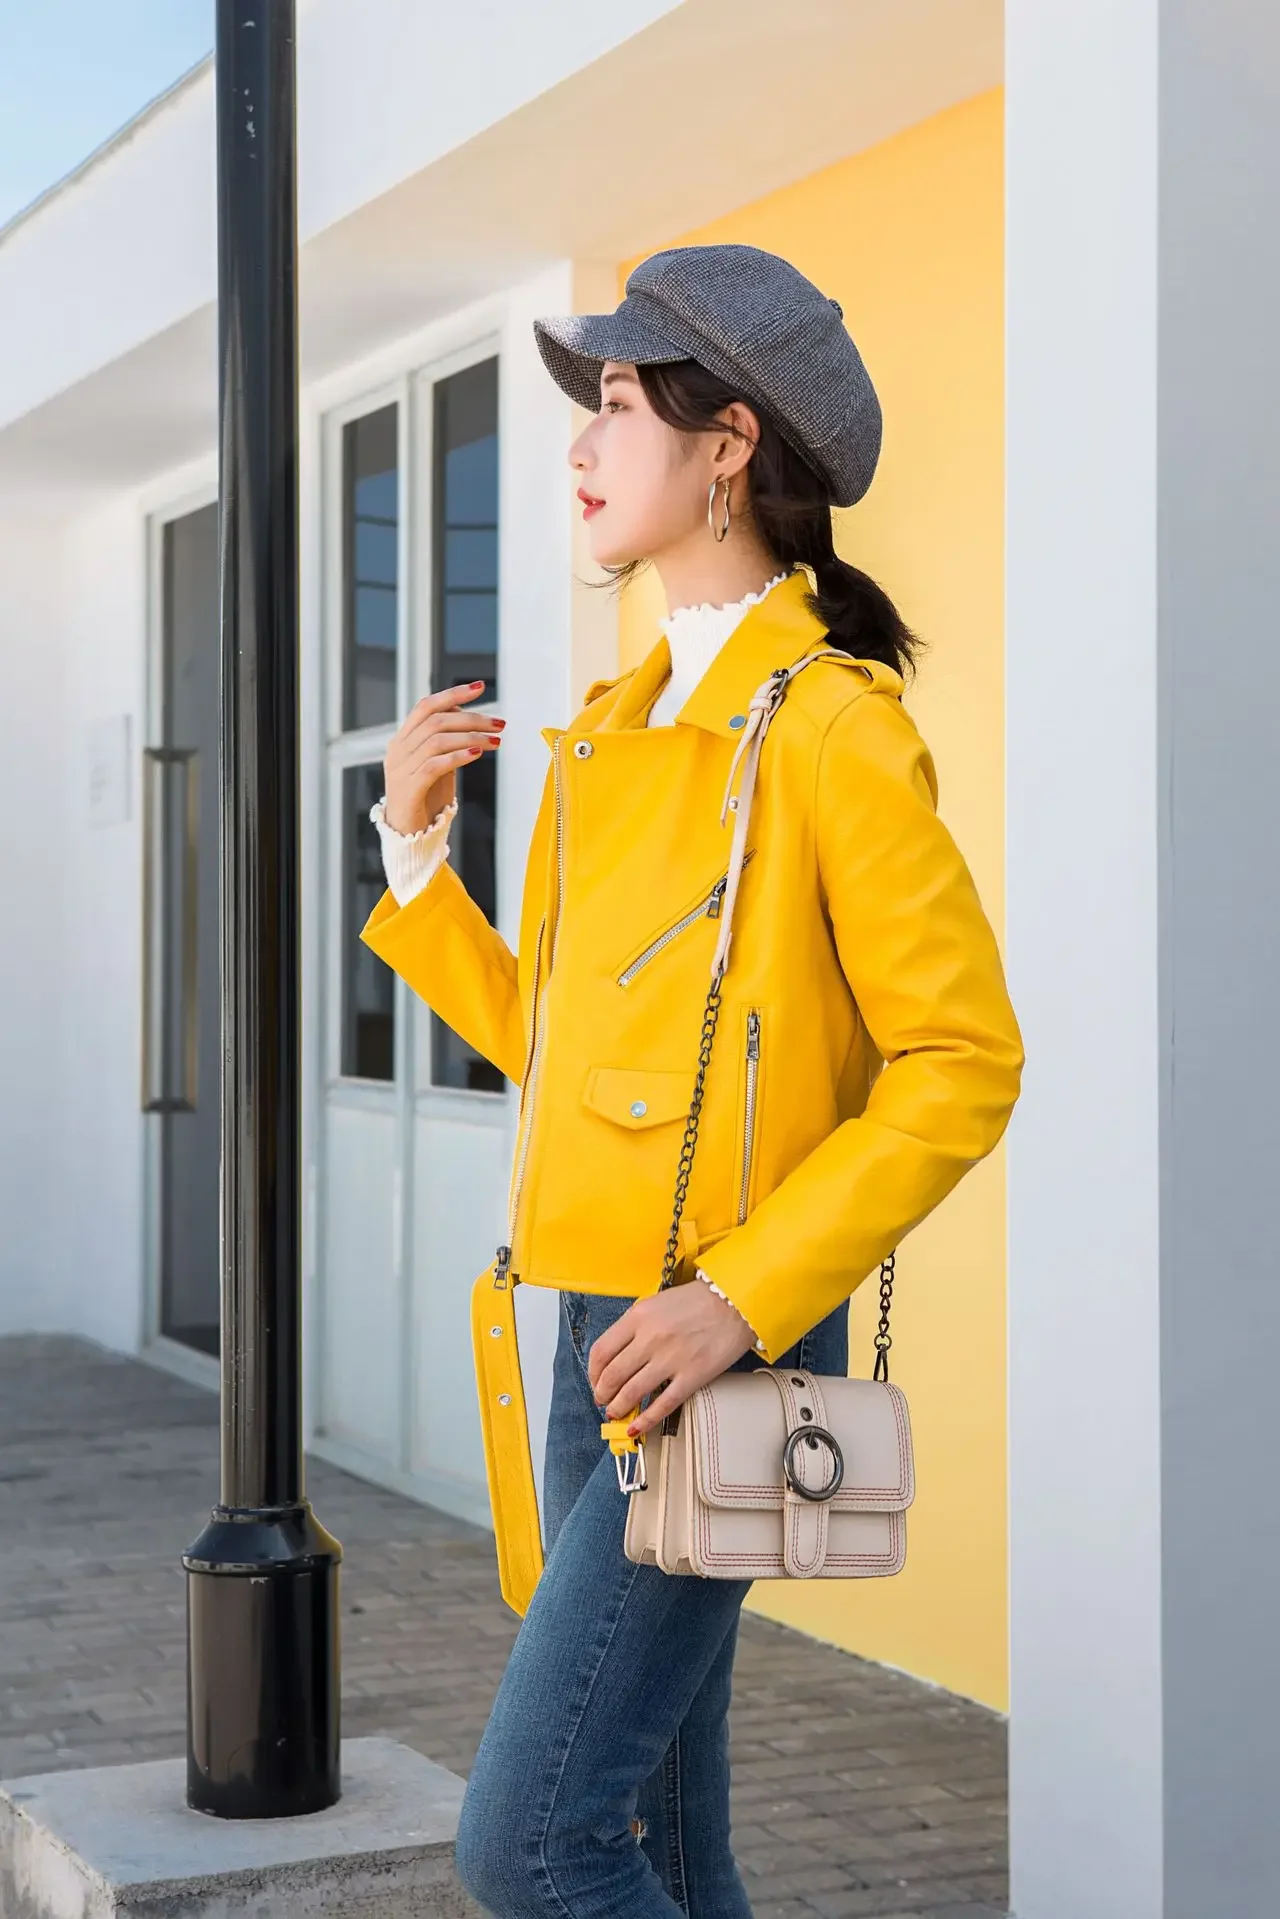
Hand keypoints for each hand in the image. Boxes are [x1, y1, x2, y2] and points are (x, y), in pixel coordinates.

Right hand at [383, 681, 503, 834]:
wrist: (408, 835)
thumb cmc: (425, 799)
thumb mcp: (438, 765)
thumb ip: (446, 743)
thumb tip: (468, 720)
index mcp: (403, 740)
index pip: (426, 706)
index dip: (452, 694)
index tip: (480, 687)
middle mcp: (398, 750)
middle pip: (436, 721)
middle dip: (472, 718)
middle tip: (500, 723)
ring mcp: (401, 769)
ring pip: (437, 740)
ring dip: (471, 737)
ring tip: (496, 741)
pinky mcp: (409, 788)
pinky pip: (434, 765)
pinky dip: (458, 756)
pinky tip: (478, 754)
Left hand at [587, 1282, 756, 1437]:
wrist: (736, 1301)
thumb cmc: (699, 1300)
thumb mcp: (657, 1302)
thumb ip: (636, 1325)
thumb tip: (619, 1353)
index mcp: (638, 1317)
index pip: (601, 1351)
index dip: (593, 1372)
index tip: (596, 1380)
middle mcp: (650, 1338)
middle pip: (612, 1375)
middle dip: (602, 1394)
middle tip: (603, 1400)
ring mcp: (671, 1359)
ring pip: (631, 1393)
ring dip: (618, 1408)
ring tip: (616, 1413)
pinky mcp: (692, 1376)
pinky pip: (662, 1404)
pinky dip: (645, 1420)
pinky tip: (636, 1427)